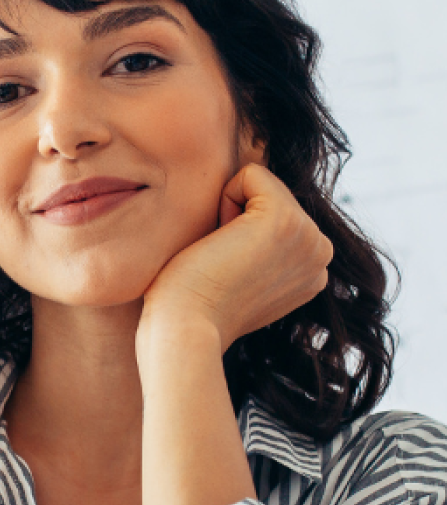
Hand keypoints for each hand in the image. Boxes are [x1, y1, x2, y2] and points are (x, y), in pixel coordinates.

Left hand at [138, 163, 332, 354]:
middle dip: (235, 221)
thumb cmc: (194, 306)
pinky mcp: (284, 219)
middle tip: (222, 267)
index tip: (229, 274)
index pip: (275, 216)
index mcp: (312, 270)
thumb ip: (261, 251)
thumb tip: (247, 220)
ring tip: (221, 258)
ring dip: (228, 214)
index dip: (239, 235)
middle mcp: (320, 254)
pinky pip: (249, 174)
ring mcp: (308, 237)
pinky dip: (223, 200)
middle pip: (270, 196)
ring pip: (260, 185)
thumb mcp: (242, 276)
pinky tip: (219, 244)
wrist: (184, 329)